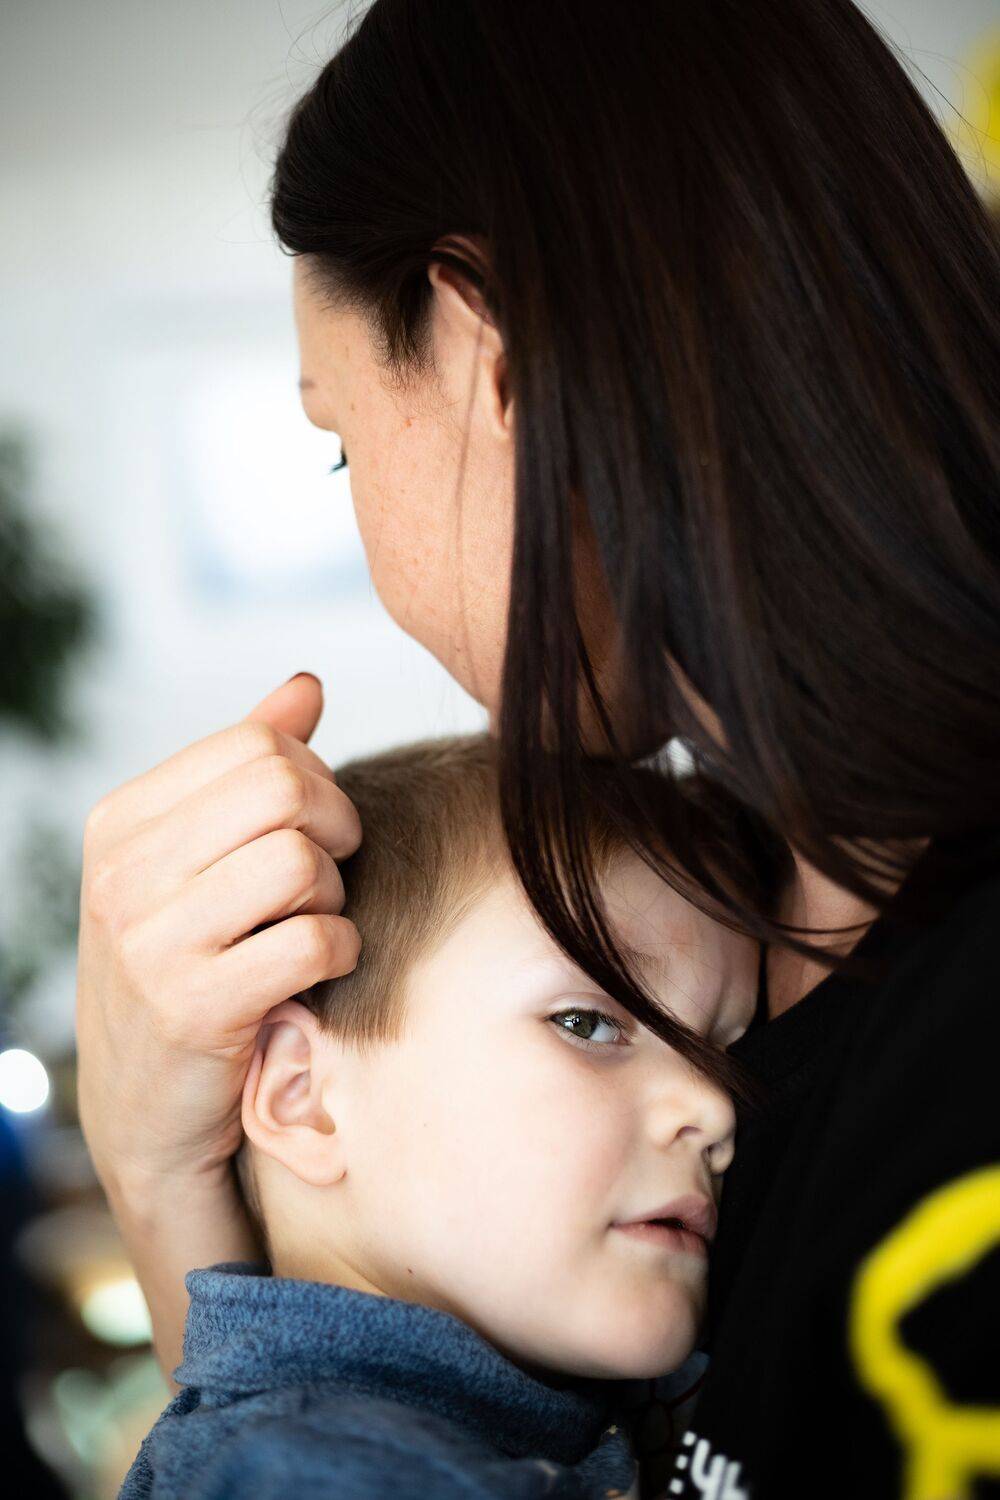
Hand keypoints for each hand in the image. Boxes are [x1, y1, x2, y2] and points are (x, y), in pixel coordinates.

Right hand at [75, 673, 361, 1198]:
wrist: (145, 1112)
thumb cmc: (187, 968)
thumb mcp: (196, 862)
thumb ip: (248, 769)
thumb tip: (306, 685)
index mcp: (121, 821)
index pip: (257, 744)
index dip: (316, 780)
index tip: (315, 829)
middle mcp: (123, 872)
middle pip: (285, 790)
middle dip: (336, 828)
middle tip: (328, 876)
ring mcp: (150, 941)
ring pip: (302, 861)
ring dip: (334, 895)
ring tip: (312, 924)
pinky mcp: (193, 1007)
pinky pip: (314, 939)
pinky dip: (341, 950)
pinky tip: (319, 969)